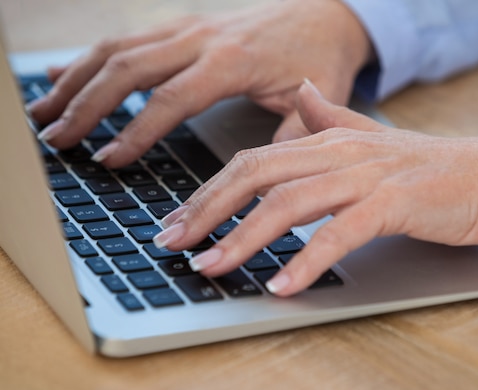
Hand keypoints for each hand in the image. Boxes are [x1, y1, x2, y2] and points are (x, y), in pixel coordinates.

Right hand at [29, 0, 371, 167]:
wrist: (329, 14)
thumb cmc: (322, 58)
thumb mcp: (316, 100)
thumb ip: (291, 137)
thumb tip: (264, 181)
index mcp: (233, 61)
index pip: (172, 99)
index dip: (136, 131)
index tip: (107, 159)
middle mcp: (203, 38)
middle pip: (128, 68)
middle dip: (87, 105)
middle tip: (57, 139)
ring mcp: (190, 28)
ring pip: (119, 48)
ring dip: (77, 79)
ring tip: (45, 111)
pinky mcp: (185, 26)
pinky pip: (128, 38)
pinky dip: (92, 58)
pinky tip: (65, 74)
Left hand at [153, 80, 477, 295]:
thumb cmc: (435, 168)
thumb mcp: (375, 142)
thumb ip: (333, 120)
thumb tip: (303, 95)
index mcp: (328, 141)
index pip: (252, 162)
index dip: (209, 191)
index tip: (179, 221)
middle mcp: (339, 152)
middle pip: (257, 176)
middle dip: (208, 211)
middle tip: (173, 244)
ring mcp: (367, 176)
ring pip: (289, 204)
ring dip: (244, 239)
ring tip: (212, 268)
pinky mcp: (395, 203)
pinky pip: (340, 234)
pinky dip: (307, 260)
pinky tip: (283, 286)